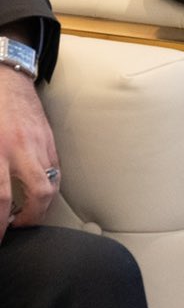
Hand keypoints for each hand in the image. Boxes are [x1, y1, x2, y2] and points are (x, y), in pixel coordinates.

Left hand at [1, 65, 59, 242]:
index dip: (0, 223)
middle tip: (15, 229)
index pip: (1, 198)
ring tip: (25, 215)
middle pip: (39, 194)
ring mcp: (40, 143)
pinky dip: (47, 185)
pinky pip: (55, 169)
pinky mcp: (50, 139)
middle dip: (29, 220)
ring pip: (52, 183)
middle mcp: (21, 149)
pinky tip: (34, 190)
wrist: (5, 78)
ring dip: (41, 206)